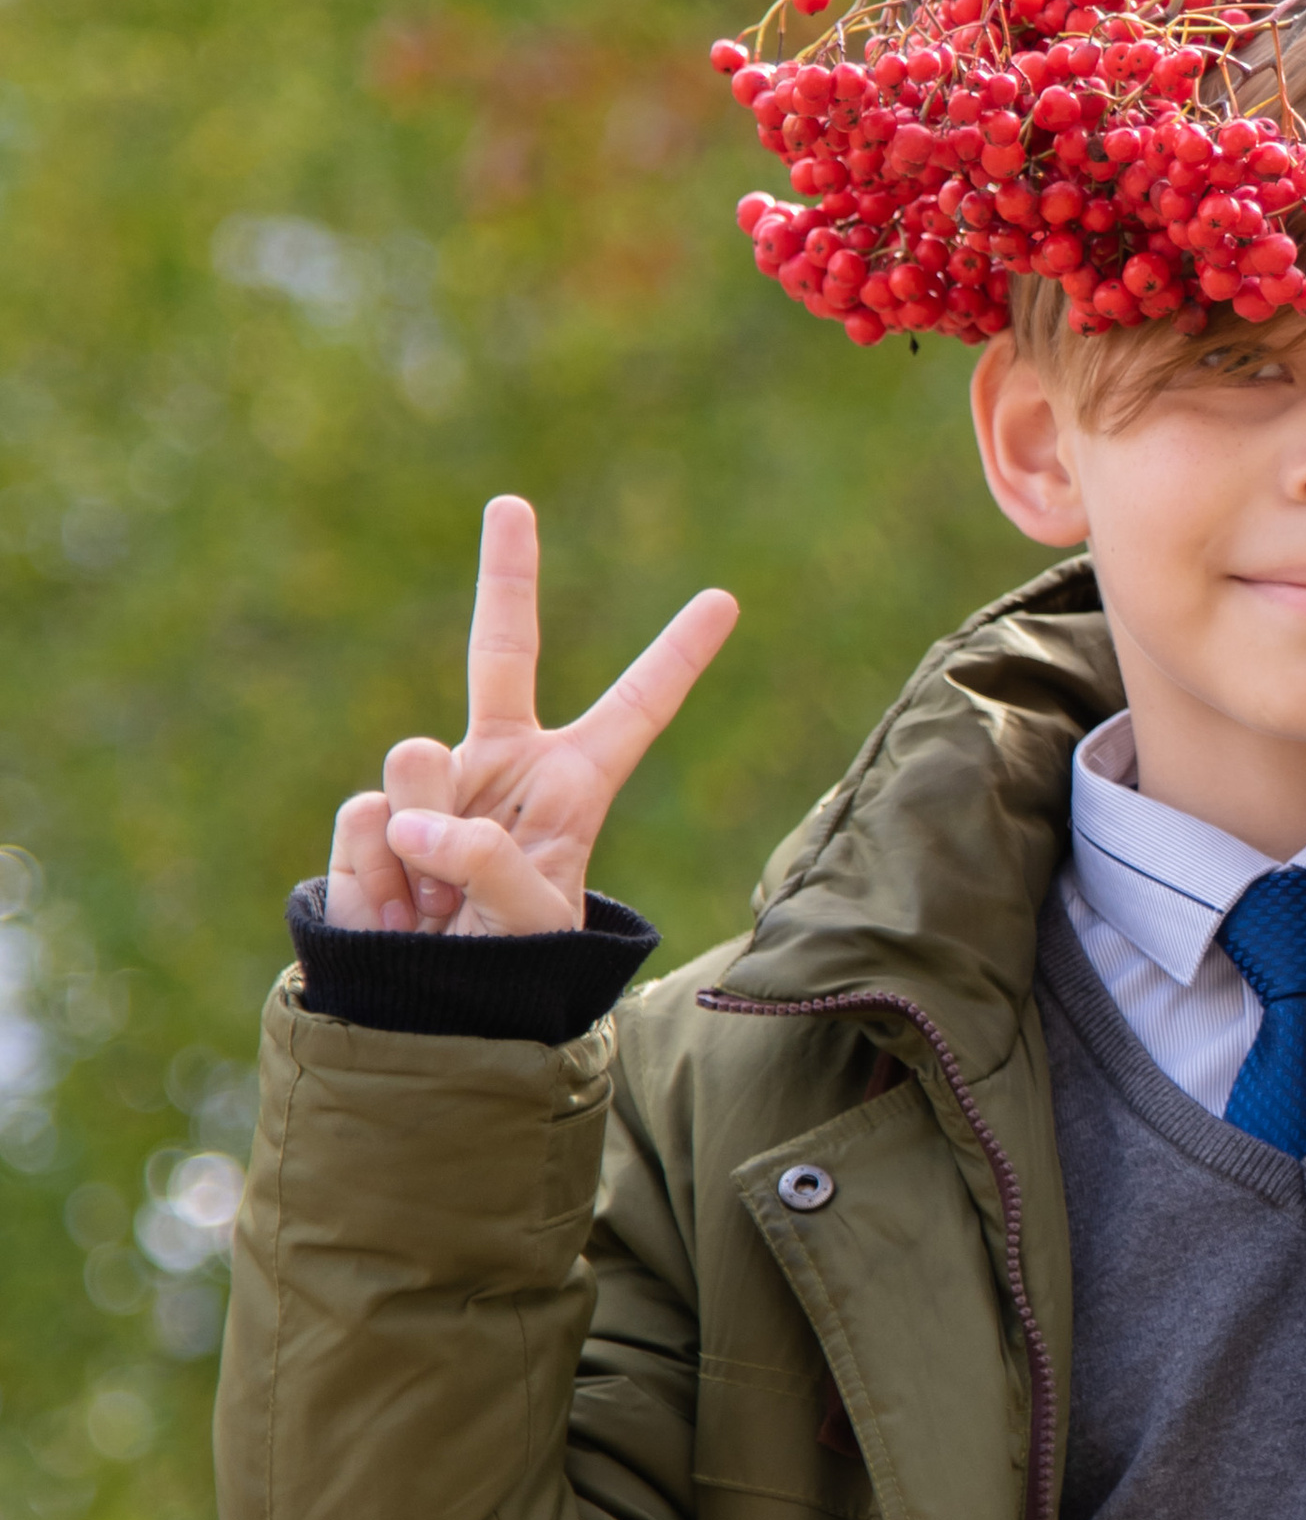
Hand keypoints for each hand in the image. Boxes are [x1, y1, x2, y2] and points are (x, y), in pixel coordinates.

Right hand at [325, 497, 738, 936]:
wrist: (425, 1015)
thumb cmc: (507, 976)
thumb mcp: (530, 930)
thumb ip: (486, 863)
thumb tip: (412, 814)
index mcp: (573, 787)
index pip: (634, 711)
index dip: (676, 658)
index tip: (726, 600)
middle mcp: (505, 767)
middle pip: (503, 652)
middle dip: (507, 576)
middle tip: (512, 504)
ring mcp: (433, 785)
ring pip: (416, 760)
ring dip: (424, 844)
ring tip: (437, 909)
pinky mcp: (372, 816)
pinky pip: (367, 822)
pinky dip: (379, 880)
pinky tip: (396, 915)